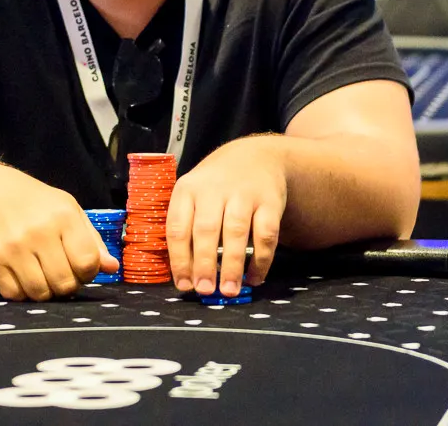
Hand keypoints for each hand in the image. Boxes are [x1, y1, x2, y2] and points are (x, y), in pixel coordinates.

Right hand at [0, 162, 118, 300]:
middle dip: (65, 284)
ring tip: (39, 273)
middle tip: (57, 272)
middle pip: (64, 284)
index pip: (88, 263)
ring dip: (43, 290)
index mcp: (63, 216)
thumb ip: (91, 239)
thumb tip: (112, 268)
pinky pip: (14, 295)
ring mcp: (13, 247)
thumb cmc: (33, 202)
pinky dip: (20, 292)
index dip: (87, 273)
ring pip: (40, 293)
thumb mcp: (67, 209)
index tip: (79, 268)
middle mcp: (39, 231)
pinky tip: (19, 275)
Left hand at [165, 141, 286, 296]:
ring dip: (232, 265)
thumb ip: (187, 227)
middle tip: (205, 290)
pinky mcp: (270, 201)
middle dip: (204, 264)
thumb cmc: (216, 185)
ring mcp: (243, 193)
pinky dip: (261, 259)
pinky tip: (254, 277)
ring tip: (228, 291)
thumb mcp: (194, 194)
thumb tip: (185, 275)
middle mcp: (214, 189)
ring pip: (235, 231)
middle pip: (206, 229)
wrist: (256, 156)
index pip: (178, 227)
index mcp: (188, 189)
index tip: (183, 285)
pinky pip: (266, 234)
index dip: (179, 259)